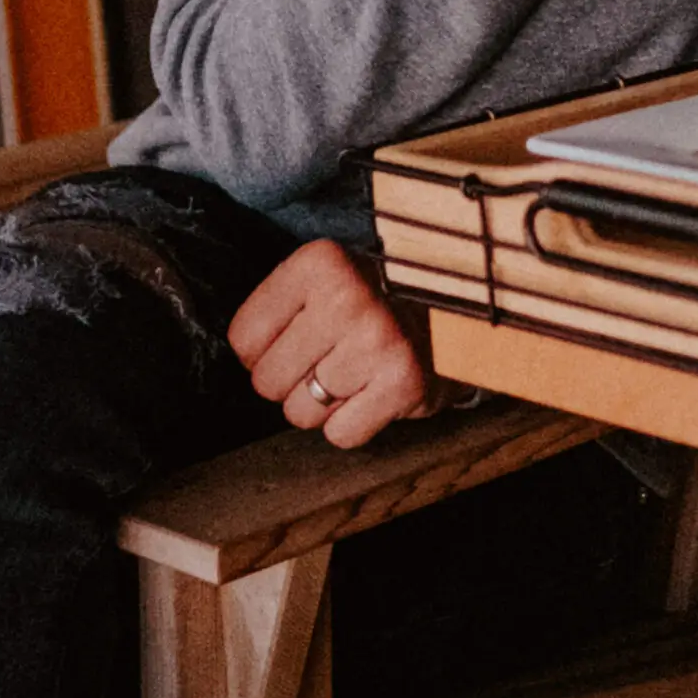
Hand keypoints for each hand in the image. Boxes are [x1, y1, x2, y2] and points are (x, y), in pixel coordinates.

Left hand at [228, 240, 437, 447]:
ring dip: (322, 405)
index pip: (243, 339)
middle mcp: (347, 297)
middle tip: (328, 361)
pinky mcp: (403, 382)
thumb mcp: (322, 281)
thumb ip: (277, 310)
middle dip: (292, 382)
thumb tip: (243, 361)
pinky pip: (341, 435)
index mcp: (319, 263)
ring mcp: (377, 341)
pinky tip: (372, 394)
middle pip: (267, 381)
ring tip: (353, 375)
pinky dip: (354, 423)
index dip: (264, 351)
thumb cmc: (371, 304)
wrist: (454, 315)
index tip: (298, 339)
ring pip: (300, 413)